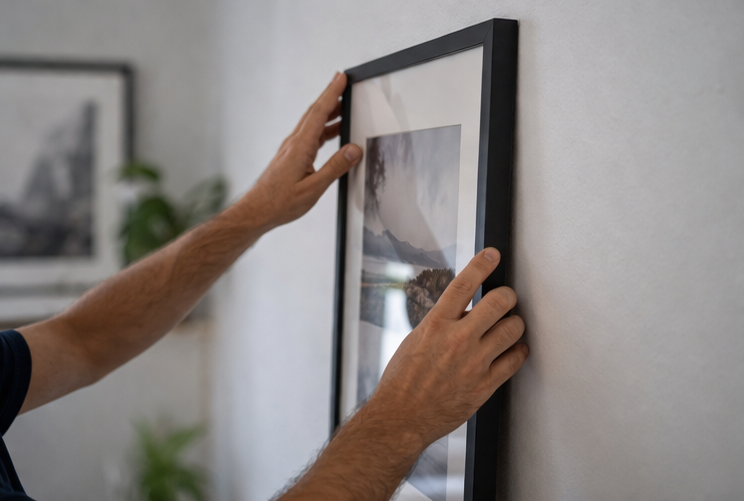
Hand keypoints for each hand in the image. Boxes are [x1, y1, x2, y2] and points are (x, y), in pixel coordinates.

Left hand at [240, 72, 361, 229]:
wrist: (256, 211)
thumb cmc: (280, 203)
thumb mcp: (313, 189)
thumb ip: (335, 168)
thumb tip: (353, 150)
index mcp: (300, 147)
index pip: (319, 113)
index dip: (331, 93)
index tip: (341, 78)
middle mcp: (294, 143)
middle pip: (314, 113)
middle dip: (329, 95)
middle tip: (342, 82)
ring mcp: (291, 149)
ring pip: (311, 123)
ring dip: (327, 112)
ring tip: (343, 107)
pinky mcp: (290, 157)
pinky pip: (309, 135)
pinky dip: (322, 128)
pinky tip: (330, 133)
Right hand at [367, 248, 528, 450]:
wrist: (401, 418)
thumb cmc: (402, 380)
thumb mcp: (415, 340)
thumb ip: (442, 324)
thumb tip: (466, 311)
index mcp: (435, 325)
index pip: (464, 284)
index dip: (482, 264)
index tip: (493, 255)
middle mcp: (457, 340)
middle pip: (499, 302)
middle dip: (507, 296)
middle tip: (506, 298)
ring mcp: (474, 363)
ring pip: (513, 329)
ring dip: (514, 324)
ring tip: (508, 326)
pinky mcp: (485, 385)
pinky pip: (515, 360)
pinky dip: (518, 351)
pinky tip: (514, 350)